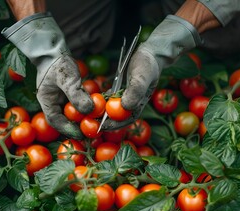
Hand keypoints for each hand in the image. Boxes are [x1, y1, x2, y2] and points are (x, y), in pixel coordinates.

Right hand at [2, 13, 92, 138]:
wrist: (54, 49)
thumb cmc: (57, 62)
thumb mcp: (66, 78)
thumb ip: (76, 94)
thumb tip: (89, 110)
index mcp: (47, 101)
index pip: (56, 121)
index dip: (68, 130)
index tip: (81, 134)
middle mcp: (54, 103)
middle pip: (65, 120)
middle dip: (78, 126)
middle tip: (92, 131)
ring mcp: (62, 99)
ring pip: (73, 114)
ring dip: (83, 118)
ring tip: (96, 122)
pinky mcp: (70, 94)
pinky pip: (78, 105)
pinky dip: (86, 108)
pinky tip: (97, 109)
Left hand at [101, 15, 201, 129]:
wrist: (150, 54)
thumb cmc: (147, 66)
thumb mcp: (142, 77)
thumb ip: (135, 91)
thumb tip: (125, 107)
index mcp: (139, 104)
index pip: (126, 120)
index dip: (114, 125)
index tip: (101, 126)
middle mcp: (133, 103)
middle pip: (118, 117)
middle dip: (105, 121)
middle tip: (90, 122)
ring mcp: (127, 97)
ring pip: (113, 109)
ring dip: (103, 112)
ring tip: (90, 115)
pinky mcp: (122, 90)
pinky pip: (111, 99)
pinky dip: (104, 101)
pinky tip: (95, 101)